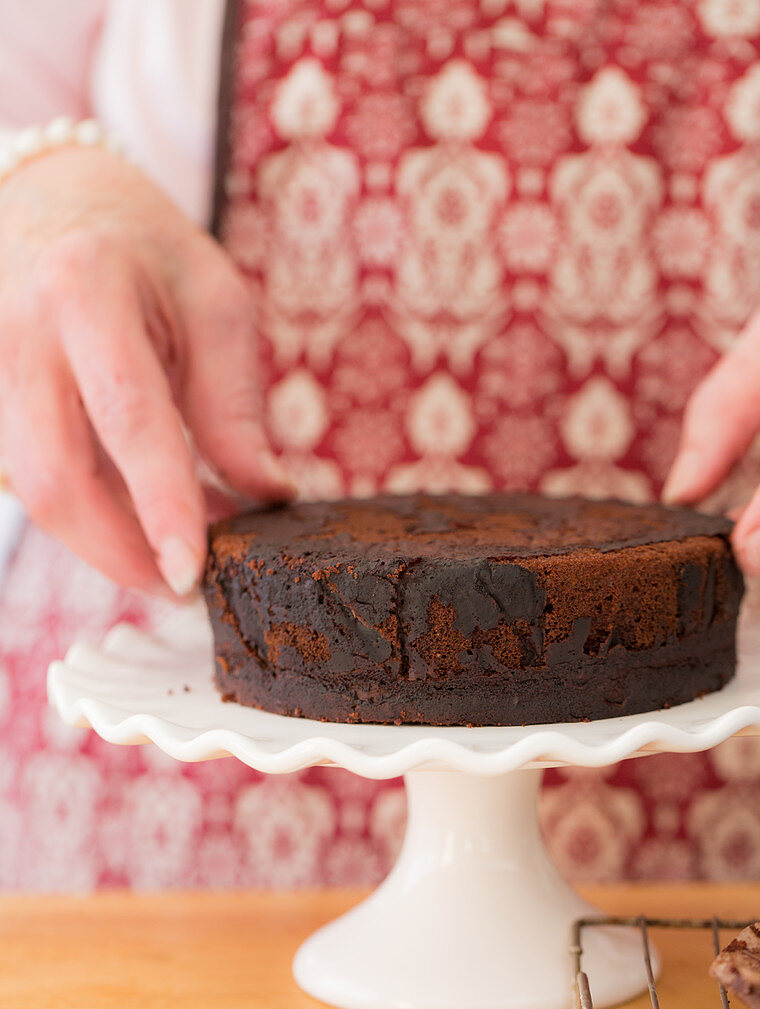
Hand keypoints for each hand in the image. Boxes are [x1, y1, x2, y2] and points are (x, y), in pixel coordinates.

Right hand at [0, 146, 290, 594]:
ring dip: (106, 539)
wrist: (54, 201)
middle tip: (184, 585)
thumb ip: (234, 406)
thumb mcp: (216, 305)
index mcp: (87, 290)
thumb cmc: (148, 251)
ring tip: (172, 547)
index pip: (127, 418)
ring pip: (35, 490)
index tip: (193, 572)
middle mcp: (18, 331)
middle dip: (120, 552)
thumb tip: (266, 496)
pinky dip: (87, 512)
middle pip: (57, 476)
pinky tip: (134, 516)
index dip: (160, 505)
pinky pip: (28, 478)